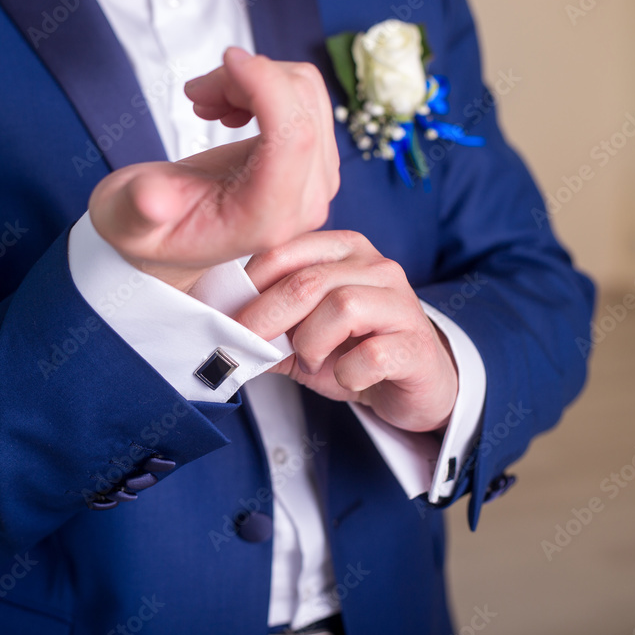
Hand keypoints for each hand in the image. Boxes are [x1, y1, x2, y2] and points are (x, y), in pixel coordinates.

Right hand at [88, 47, 339, 291]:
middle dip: (247, 81)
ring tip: (207, 103)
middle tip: (196, 95)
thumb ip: (139, 211)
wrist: (168, 238)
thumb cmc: (147, 228)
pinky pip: (304, 97)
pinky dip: (263, 86)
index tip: (227, 61)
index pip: (294, 139)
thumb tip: (153, 200)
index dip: (268, 88)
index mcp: (263, 221)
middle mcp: (302, 202)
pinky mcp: (312, 158)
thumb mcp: (126, 223)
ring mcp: (313, 179)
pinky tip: (229, 109)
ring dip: (252, 81)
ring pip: (305, 93)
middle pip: (303, 108)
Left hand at [234, 231, 458, 431]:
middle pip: (307, 281)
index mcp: (342, 250)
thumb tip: (218, 330)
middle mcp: (376, 266)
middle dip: (265, 317)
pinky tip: (349, 377)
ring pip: (341, 307)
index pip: (284, 252)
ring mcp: (401, 302)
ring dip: (311, 344)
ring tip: (311, 361)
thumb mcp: (303, 336)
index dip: (247, 286)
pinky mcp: (416, 343)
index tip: (222, 315)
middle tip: (243, 344)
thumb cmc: (356, 352)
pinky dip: (349, 373)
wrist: (416, 384)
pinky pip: (373, 354)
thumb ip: (267, 327)